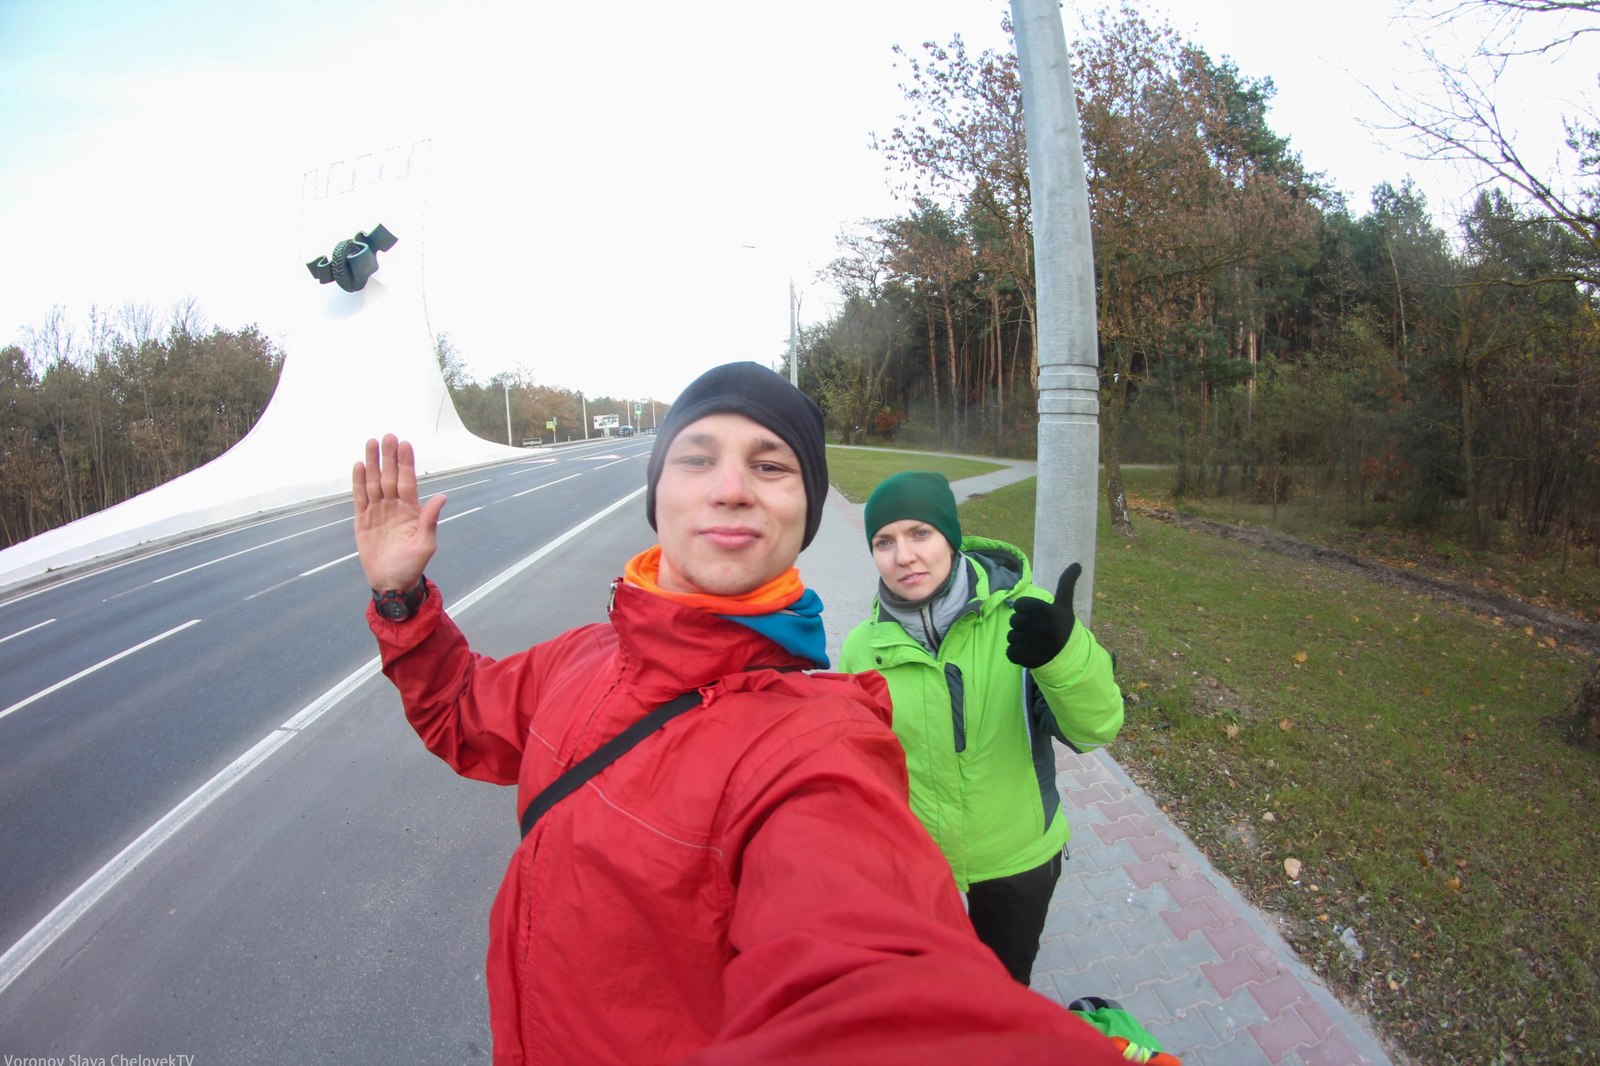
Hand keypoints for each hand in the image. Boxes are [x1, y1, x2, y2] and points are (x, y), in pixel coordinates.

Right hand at [352, 434, 445, 591]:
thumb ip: (430, 520)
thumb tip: (442, 497)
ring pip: (374, 483)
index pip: (408, 481)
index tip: (405, 444)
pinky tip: (359, 466)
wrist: (391, 583)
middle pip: (390, 477)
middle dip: (389, 457)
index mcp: (411, 510)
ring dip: (373, 464)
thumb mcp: (425, 545)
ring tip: (371, 443)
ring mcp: (377, 511)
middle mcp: (394, 506)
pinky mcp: (362, 520)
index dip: (406, 463)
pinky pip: (360, 498)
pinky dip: (358, 482)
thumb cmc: (411, 566)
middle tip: (387, 436)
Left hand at [1006, 563, 1080, 668]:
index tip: (1035, 614)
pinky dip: (1016, 653)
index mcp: (1047, 612)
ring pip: (1010, 637)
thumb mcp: (1065, 605)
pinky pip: (1010, 652)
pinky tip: (1029, 652)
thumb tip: (1077, 563)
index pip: (1019, 605)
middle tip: (1035, 629)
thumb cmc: (1064, 627)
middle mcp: (1040, 628)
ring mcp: (1033, 645)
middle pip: (1013, 621)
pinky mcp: (1027, 660)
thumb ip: (1066, 584)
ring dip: (1019, 639)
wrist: (1070, 657)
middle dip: (1022, 624)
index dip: (1025, 609)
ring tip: (1033, 641)